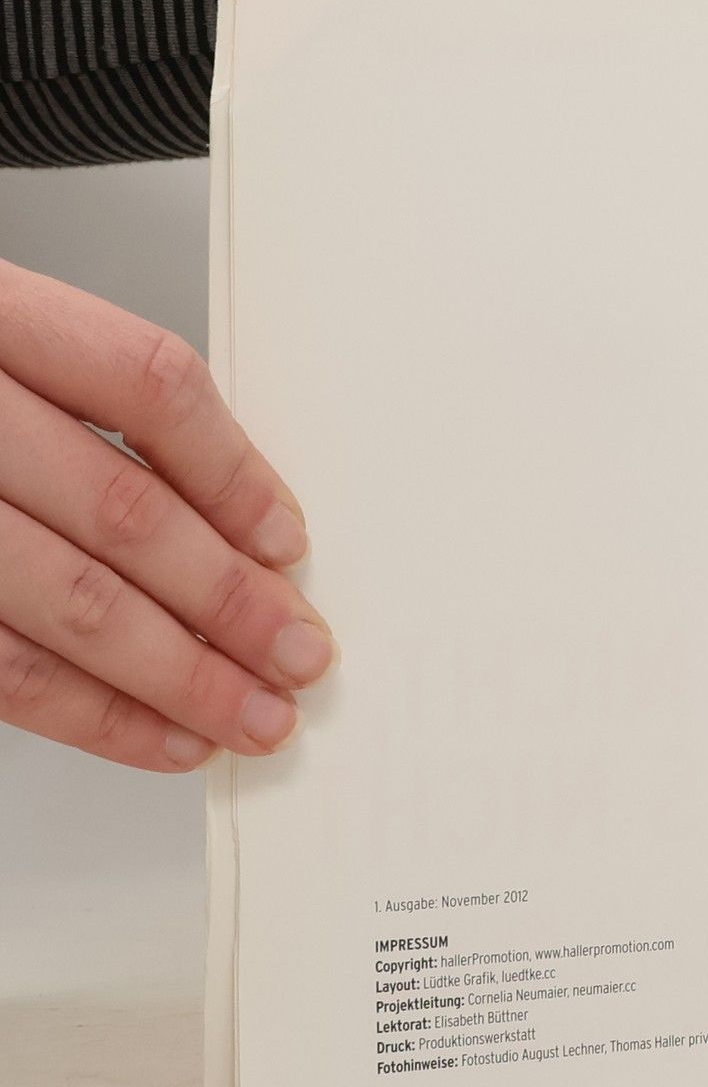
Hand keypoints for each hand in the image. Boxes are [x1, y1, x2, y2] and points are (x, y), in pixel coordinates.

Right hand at [0, 259, 332, 770]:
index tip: (288, 542)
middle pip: (122, 512)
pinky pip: (4, 670)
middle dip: (229, 600)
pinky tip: (164, 735)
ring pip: (73, 604)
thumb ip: (101, 417)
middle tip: (299, 654)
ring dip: (182, 677)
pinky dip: (97, 716)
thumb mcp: (10, 350)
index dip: (232, 471)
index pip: (144, 383)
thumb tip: (243, 528)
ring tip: (255, 715)